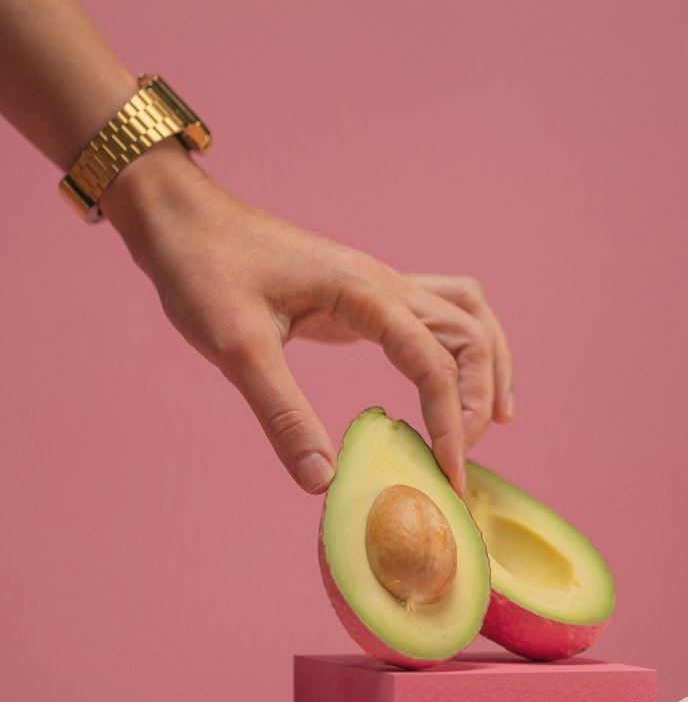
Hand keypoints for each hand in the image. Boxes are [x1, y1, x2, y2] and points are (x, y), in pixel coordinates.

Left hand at [102, 141, 513, 495]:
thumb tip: (322, 480)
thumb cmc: (205, 272)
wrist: (184, 221)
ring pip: (466, 315)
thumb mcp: (235, 349)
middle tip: (456, 460)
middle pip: (469, 334)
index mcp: (362, 292)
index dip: (448, 421)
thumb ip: (282, 414)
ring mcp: (378, 283)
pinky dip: (462, 347)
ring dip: (486, 365)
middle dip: (476, 399)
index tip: (447, 476)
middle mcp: (384, 282)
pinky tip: (453, 381)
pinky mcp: (364, 294)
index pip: (433, 359)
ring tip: (490, 421)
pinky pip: (440, 312)